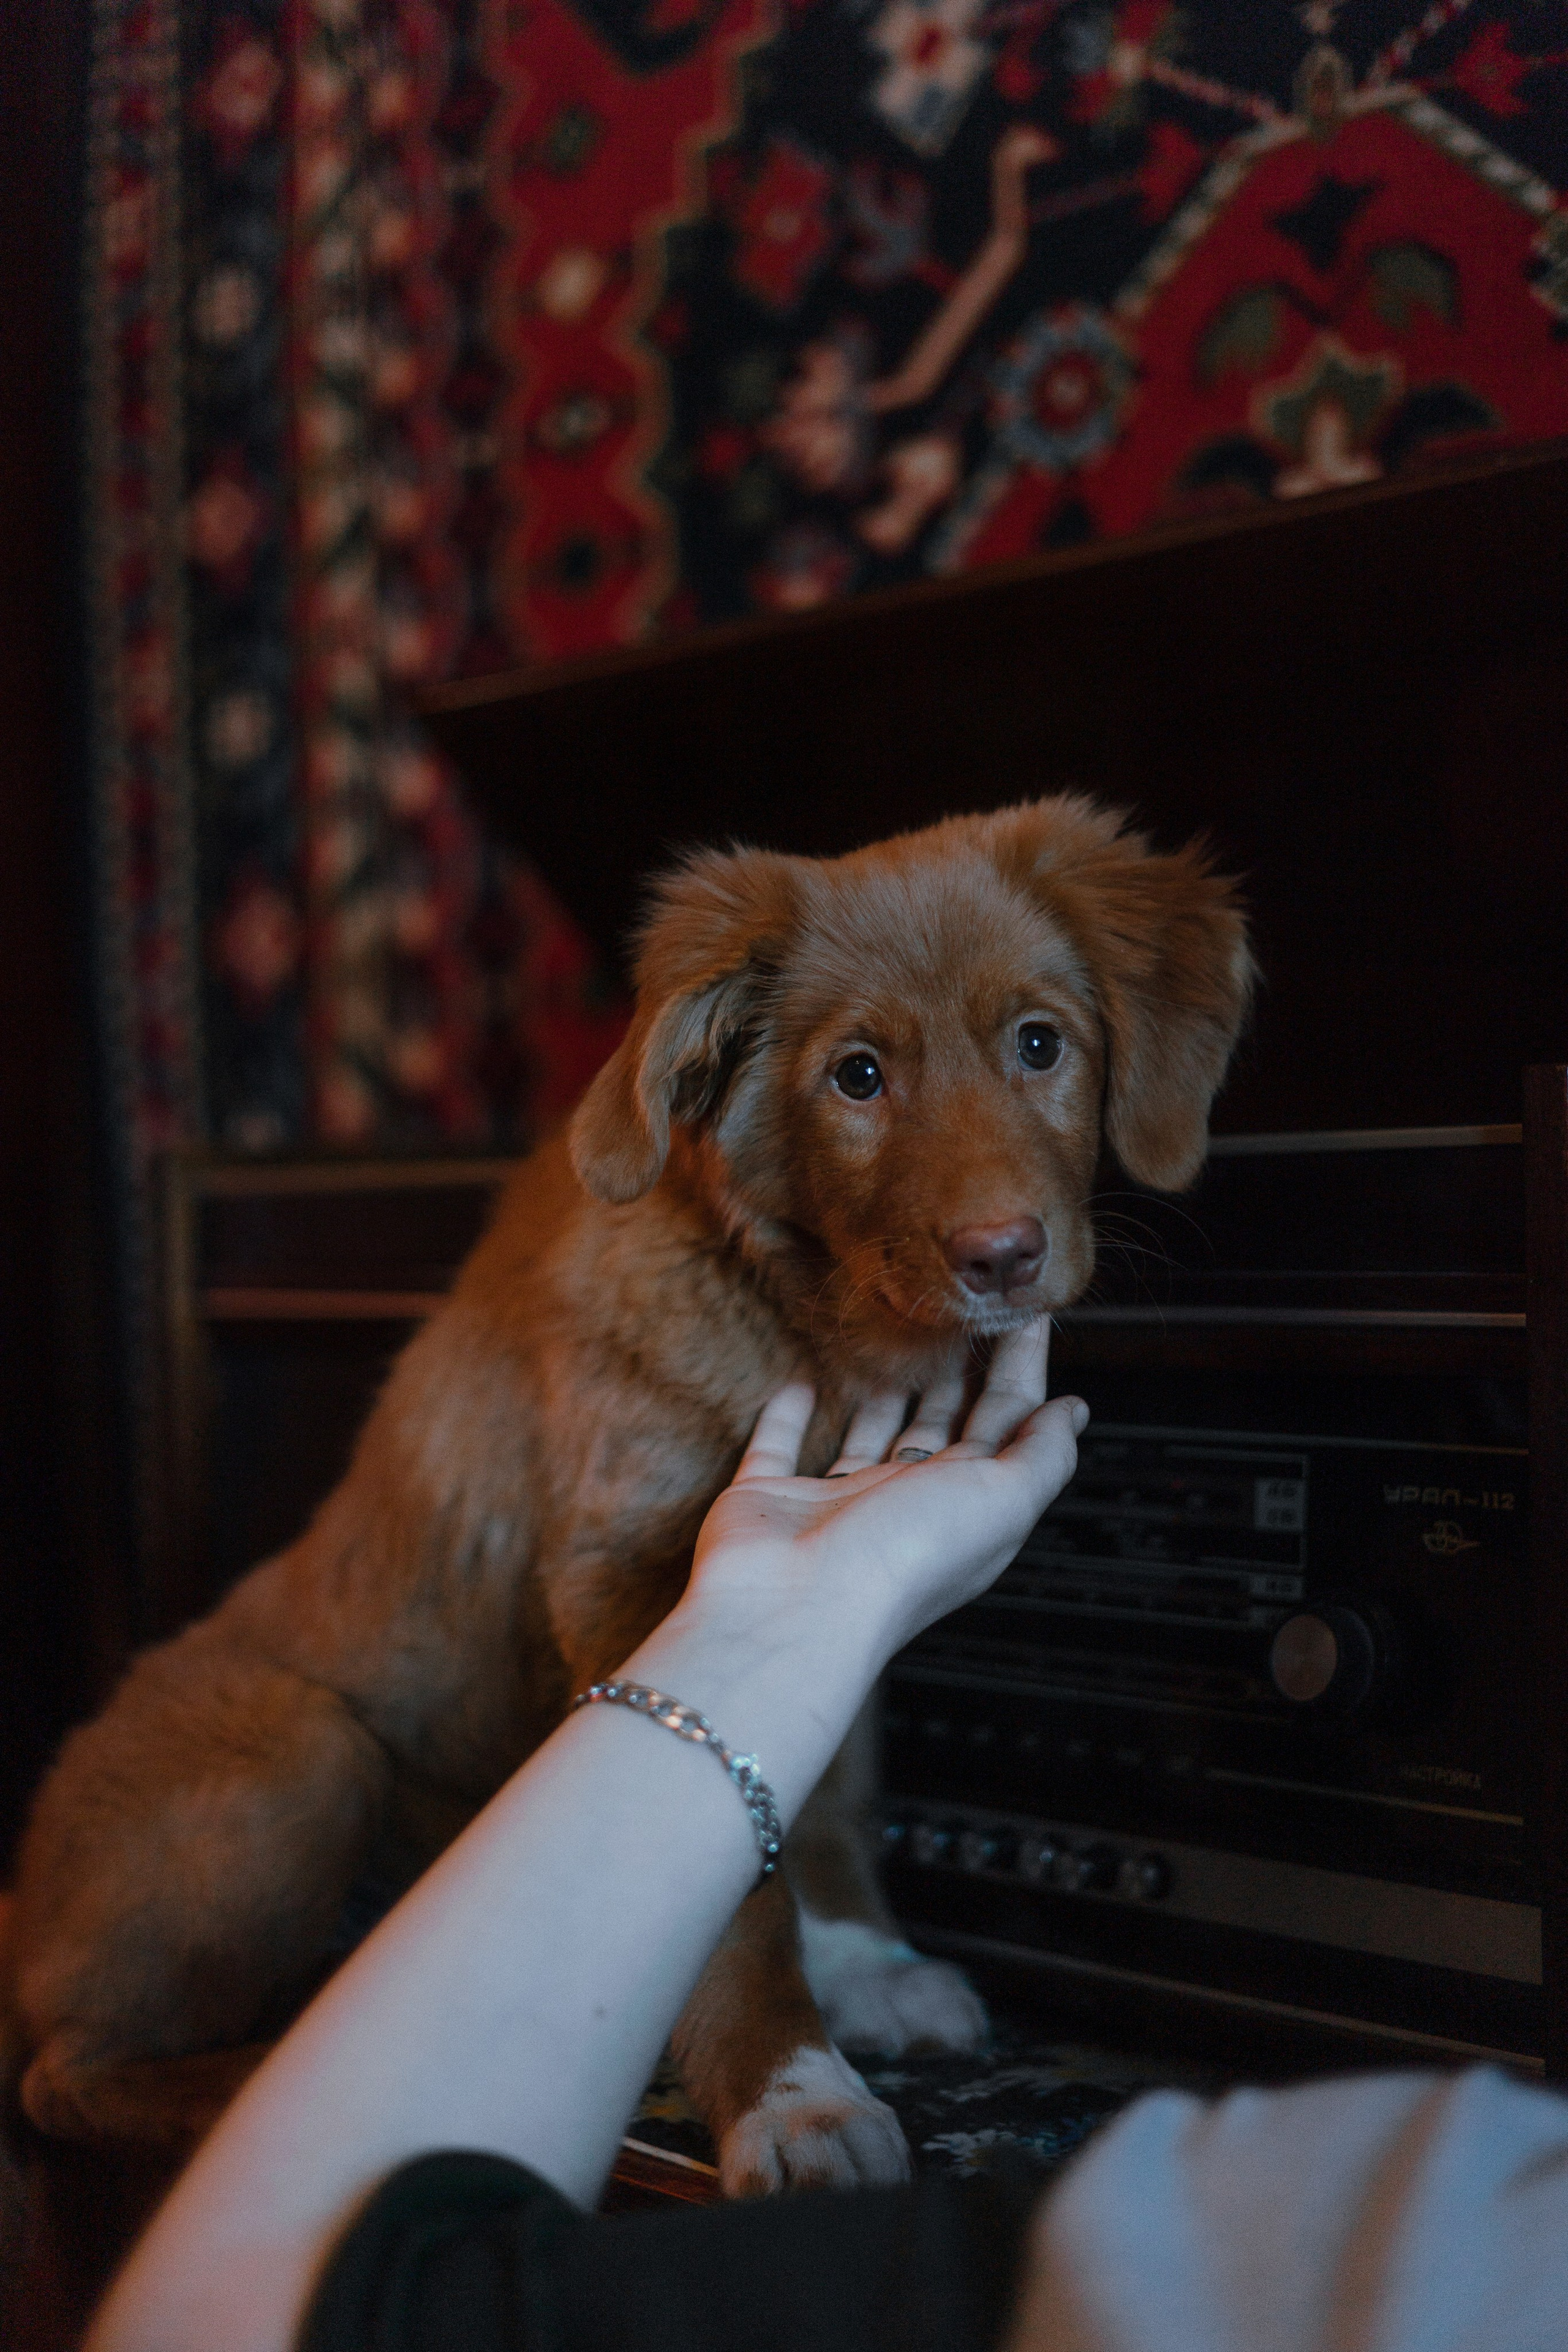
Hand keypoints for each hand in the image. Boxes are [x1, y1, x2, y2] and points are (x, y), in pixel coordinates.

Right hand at [687, 1322, 1087, 1660]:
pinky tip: (804, 1381)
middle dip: (961, 1373)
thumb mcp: (1002, 1501)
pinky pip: (781, 1445)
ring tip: (899, 1341)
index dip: (1023, 1369)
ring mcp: (838, 1504)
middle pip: (943, 1426)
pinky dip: (790, 1415)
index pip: (1006, 1423)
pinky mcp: (773, 1497)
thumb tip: (1073, 1412)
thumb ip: (1042, 1456)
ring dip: (888, 1393)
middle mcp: (908, 1504)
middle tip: (968, 1312)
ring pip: (870, 1436)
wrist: (794, 1606)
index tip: (1030, 1310)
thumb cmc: (904, 1555)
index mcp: (967, 1506)